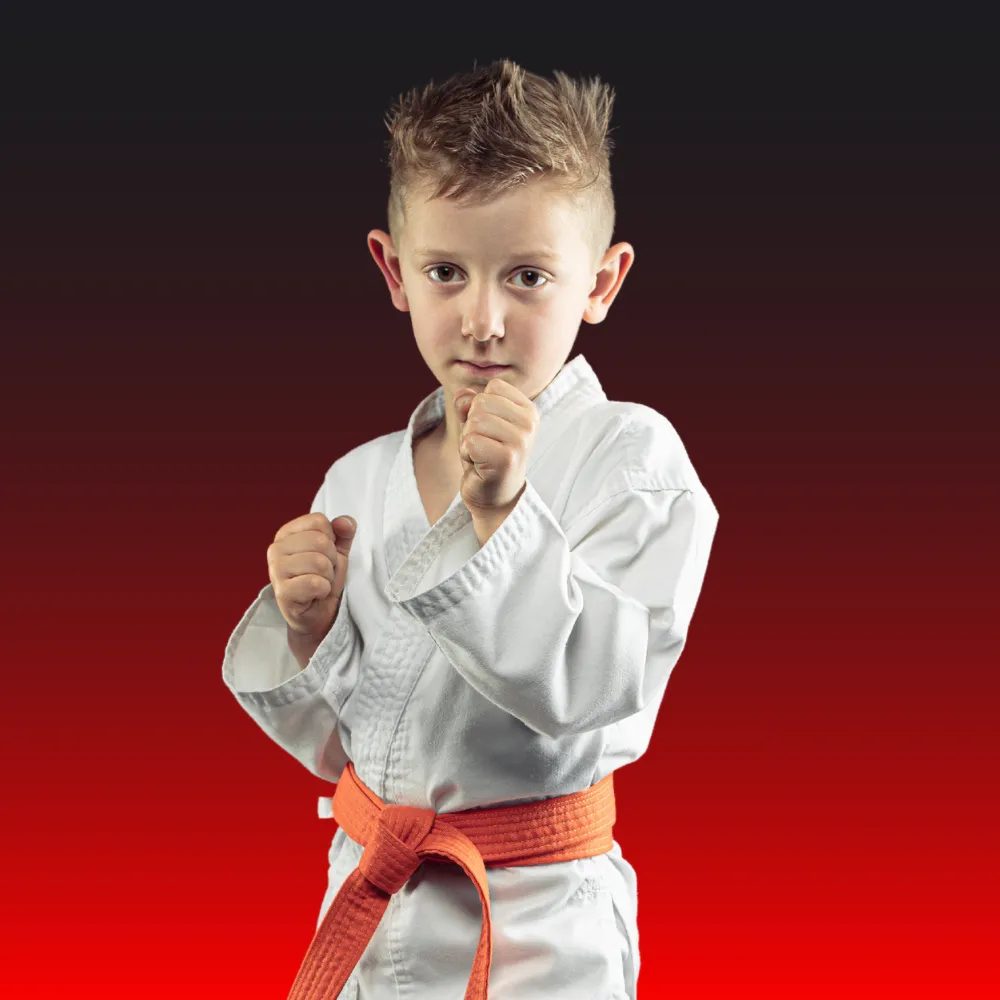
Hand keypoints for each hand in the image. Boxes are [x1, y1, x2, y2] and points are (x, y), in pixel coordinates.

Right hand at [267, 513, 356, 638]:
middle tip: (323, 573)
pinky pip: (315, 583)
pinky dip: (323, 590)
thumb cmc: (324, 578)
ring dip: (328, 576)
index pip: (319, 521)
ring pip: (319, 562)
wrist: (319, 613)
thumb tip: (345, 522)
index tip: (324, 554)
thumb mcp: (338, 550)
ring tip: (319, 583)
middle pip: (321, 541)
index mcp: (287, 533)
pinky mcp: (282, 592)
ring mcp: (276, 570)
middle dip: (331, 560)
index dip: (331, 539)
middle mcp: (276, 548)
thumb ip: (343, 532)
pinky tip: (315, 595)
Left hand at [455, 378, 538, 515]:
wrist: (494, 497)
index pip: (493, 387)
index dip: (480, 407)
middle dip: (471, 425)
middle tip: (484, 447)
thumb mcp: (476, 423)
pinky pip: (469, 441)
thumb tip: (462, 397)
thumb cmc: (486, 456)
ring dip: (468, 441)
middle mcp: (529, 423)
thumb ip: (469, 403)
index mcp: (528, 410)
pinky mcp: (506, 458)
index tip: (490, 431)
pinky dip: (466, 454)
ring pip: (474, 421)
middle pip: (481, 403)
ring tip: (482, 456)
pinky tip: (479, 466)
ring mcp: (520, 441)